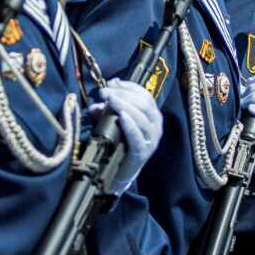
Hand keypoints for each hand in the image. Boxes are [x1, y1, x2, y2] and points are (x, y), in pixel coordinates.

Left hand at [98, 79, 162, 195]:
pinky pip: (138, 137)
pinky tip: (121, 117)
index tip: (112, 83)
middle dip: (123, 94)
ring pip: (142, 118)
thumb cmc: (119, 142)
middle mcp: (156, 126)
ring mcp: (151, 140)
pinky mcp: (143, 153)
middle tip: (105, 92)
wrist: (121, 171)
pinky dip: (130, 125)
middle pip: (144, 104)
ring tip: (110, 100)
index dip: (129, 86)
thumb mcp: (113, 122)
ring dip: (124, 106)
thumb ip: (106, 110)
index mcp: (153, 115)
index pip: (145, 95)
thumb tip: (97, 101)